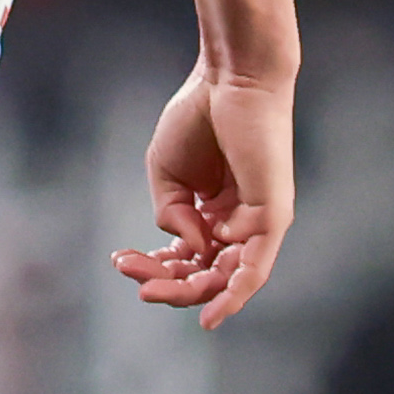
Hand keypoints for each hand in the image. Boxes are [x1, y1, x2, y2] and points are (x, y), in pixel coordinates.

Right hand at [111, 62, 294, 327]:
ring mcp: (257, 222)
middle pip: (203, 274)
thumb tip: (189, 248)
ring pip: (224, 278)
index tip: (120, 260)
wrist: (231, 78)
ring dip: (186, 291)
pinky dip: (234, 296)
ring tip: (151, 288)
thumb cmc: (200, 115)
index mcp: (213, 212)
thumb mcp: (166, 174)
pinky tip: (210, 315)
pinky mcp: (273, 216)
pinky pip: (255, 269)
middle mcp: (238, 222)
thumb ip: (171, 215)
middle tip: (134, 279)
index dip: (153, 267)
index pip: (186, 258)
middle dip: (165, 282)